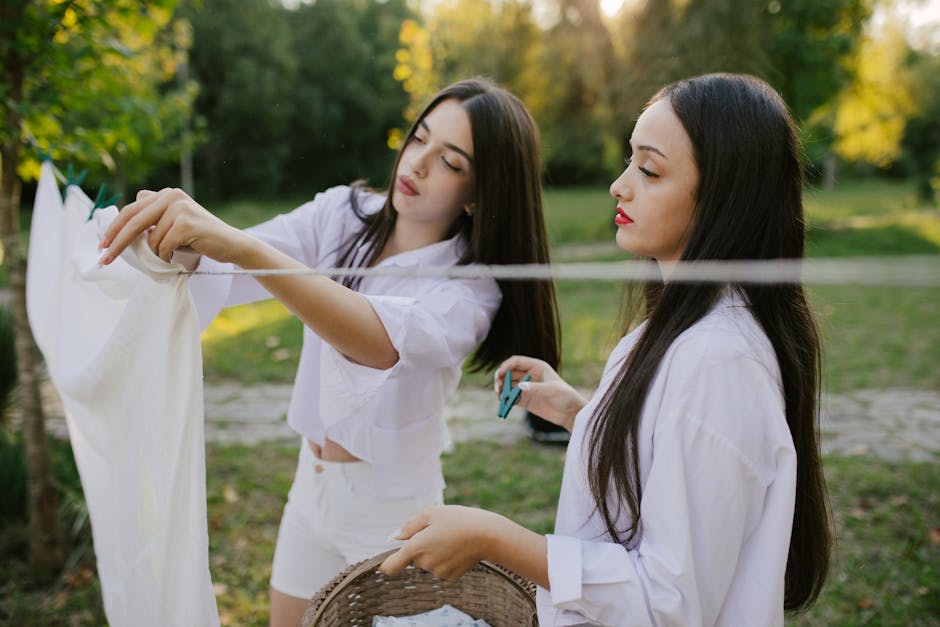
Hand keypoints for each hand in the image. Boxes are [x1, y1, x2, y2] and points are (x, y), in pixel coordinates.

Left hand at [98, 188, 248, 265]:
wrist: (231, 244)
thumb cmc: (200, 238)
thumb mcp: (173, 224)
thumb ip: (153, 220)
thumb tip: (121, 227)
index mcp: (165, 194)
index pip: (131, 210)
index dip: (114, 228)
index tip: (103, 245)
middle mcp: (171, 195)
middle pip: (133, 220)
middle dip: (117, 241)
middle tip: (104, 259)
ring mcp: (179, 207)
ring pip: (151, 238)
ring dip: (155, 254)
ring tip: (169, 257)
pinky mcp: (186, 223)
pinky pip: (163, 246)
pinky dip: (165, 257)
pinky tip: (175, 258)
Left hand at [379, 505, 502, 579]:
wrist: (487, 535)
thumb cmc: (458, 519)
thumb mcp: (431, 514)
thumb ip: (408, 527)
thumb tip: (393, 537)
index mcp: (415, 548)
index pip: (390, 566)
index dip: (385, 564)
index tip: (384, 559)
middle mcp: (425, 564)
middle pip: (413, 558)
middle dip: (420, 546)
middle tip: (436, 531)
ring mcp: (438, 572)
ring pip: (428, 562)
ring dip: (433, 552)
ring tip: (450, 537)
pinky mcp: (450, 576)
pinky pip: (440, 567)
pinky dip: (445, 559)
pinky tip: (457, 547)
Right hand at [495, 356, 587, 430]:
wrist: (571, 413)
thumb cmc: (566, 397)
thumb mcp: (552, 390)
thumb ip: (536, 388)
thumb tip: (520, 386)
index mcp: (537, 367)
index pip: (516, 362)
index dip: (506, 366)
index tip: (500, 374)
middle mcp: (529, 375)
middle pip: (509, 373)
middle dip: (501, 379)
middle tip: (497, 388)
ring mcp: (527, 388)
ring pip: (508, 385)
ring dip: (502, 390)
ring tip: (500, 396)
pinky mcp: (525, 400)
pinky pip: (511, 397)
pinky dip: (506, 399)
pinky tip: (504, 403)